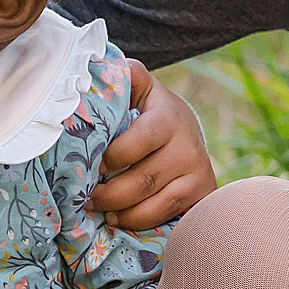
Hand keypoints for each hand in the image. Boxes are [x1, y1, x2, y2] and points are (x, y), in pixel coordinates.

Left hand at [88, 61, 216, 230]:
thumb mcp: (140, 88)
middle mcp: (188, 147)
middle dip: (108, 194)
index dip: (112, 158)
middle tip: (86, 198)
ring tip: (100, 211)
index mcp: (168, 118)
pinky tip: (121, 218)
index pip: (138, 142)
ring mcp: (198, 172)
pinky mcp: (202, 194)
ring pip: (154, 204)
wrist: (187, 129)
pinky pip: (167, 216)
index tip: (93, 165)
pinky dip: (140, 222)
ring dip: (121, 213)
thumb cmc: (151, 110)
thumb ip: (125, 76)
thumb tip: (102, 67)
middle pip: (143, 181)